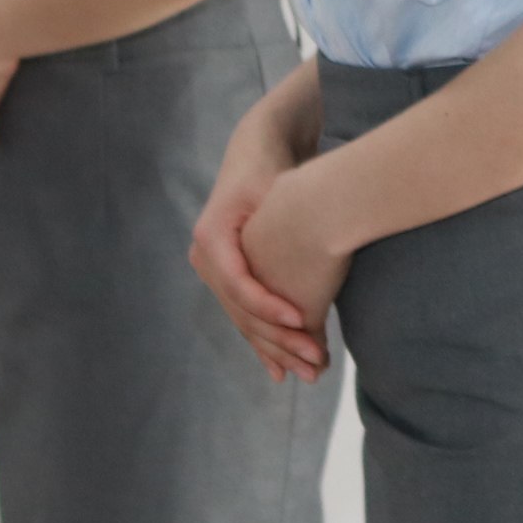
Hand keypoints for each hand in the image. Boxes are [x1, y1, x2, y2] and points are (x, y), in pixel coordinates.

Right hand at [191, 79, 339, 382]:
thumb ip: (284, 217)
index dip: (269, 306)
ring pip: (245, 319)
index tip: (302, 320)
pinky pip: (247, 316)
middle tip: (315, 363)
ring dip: (276, 349)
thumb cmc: (271, 164)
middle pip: (242, 310)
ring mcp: (216, 271)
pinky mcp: (231, 277)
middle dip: (279, 341)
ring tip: (309, 373)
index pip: (238, 284)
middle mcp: (206, 258)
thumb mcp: (275, 187)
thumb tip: (311, 243)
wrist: (258, 149)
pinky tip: (280, 372)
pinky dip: (265, 342)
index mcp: (212, 237)